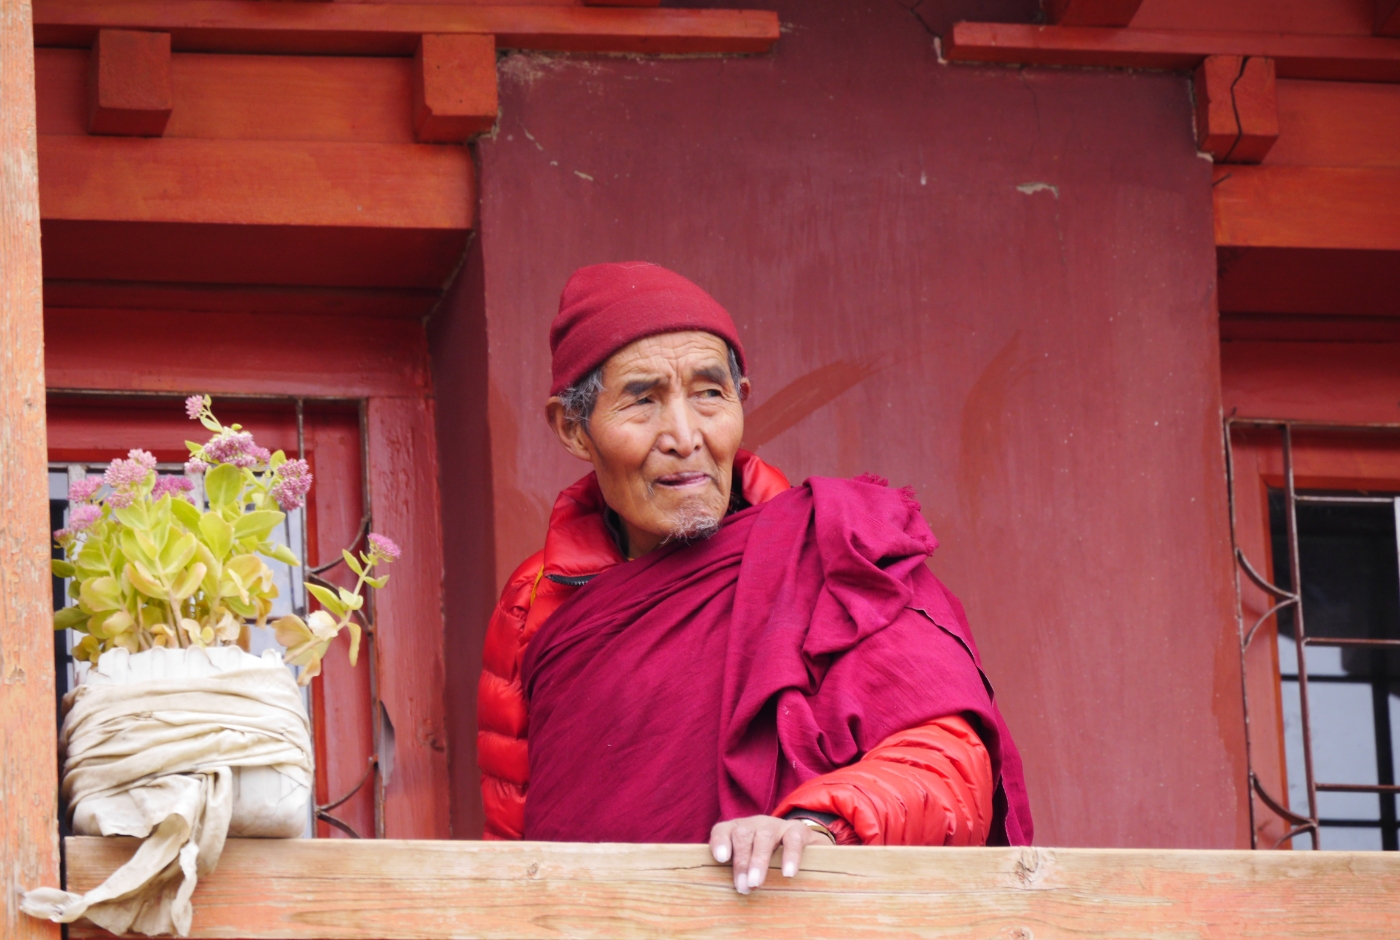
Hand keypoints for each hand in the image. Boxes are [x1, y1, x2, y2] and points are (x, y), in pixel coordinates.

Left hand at [709, 815, 834, 893]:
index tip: (721, 858)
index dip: (720, 842)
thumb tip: (734, 892)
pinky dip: (790, 856)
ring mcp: (777, 825)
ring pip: (764, 836)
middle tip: (742, 887)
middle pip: (742, 835)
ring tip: (756, 883)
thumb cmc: (768, 859)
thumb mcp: (750, 863)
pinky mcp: (799, 830)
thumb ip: (739, 873)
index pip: (723, 830)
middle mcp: (755, 824)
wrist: (801, 842)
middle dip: (741, 862)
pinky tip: (788, 873)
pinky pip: (793, 839)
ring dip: (759, 861)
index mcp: (739, 830)